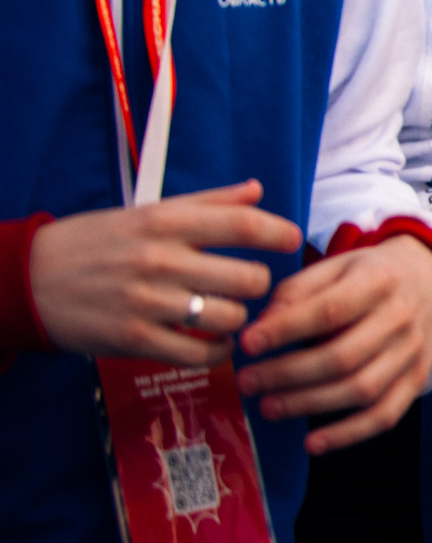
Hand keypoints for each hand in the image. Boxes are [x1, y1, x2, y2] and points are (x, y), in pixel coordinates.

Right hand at [29, 181, 300, 364]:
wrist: (29, 280)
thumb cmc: (95, 242)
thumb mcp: (148, 212)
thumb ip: (208, 202)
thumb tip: (257, 190)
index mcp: (166, 222)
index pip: (243, 224)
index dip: (279, 233)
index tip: (291, 240)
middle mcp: (160, 260)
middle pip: (248, 278)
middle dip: (258, 284)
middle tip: (247, 285)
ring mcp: (147, 302)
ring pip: (230, 317)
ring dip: (237, 319)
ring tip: (225, 312)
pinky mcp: (134, 339)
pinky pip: (200, 353)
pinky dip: (217, 351)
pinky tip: (212, 341)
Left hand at [235, 236, 431, 452]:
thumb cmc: (372, 274)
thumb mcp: (338, 265)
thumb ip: (298, 290)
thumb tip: (261, 327)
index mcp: (379, 281)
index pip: (330, 310)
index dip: (286, 329)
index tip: (247, 343)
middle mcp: (401, 318)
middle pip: (343, 356)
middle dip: (288, 374)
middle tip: (248, 381)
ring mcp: (412, 353)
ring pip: (361, 389)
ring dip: (309, 404)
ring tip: (268, 407)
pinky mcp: (417, 380)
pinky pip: (384, 415)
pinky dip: (348, 434)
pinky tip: (312, 443)